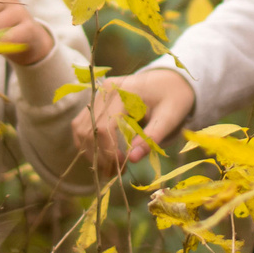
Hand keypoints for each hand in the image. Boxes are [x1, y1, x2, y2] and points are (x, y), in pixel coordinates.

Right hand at [71, 68, 195, 172]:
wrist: (171, 80)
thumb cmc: (173, 99)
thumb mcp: (169, 118)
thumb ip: (151, 138)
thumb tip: (132, 159)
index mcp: (123, 92)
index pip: (104, 127)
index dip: (109, 151)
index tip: (123, 166)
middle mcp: (105, 90)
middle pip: (89, 129)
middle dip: (99, 156)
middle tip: (115, 173)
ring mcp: (98, 94)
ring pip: (79, 128)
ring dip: (90, 151)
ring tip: (108, 166)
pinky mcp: (96, 101)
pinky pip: (81, 124)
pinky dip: (86, 142)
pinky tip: (102, 155)